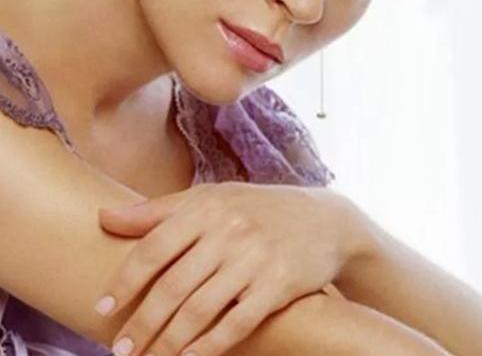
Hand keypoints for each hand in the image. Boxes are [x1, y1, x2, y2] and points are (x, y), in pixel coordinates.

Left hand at [95, 182, 369, 355]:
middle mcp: (230, 230)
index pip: (155, 245)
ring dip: (168, 342)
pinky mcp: (278, 285)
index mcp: (208, 205)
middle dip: (142, 322)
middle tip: (120, 349)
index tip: (102, 308)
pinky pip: (236, 324)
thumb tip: (103, 217)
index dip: (125, 280)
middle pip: (174, 285)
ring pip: (201, 310)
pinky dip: (209, 347)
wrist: (324, 220)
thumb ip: (158, 210)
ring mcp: (255, 258)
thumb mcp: (211, 197)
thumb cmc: (256, 208)